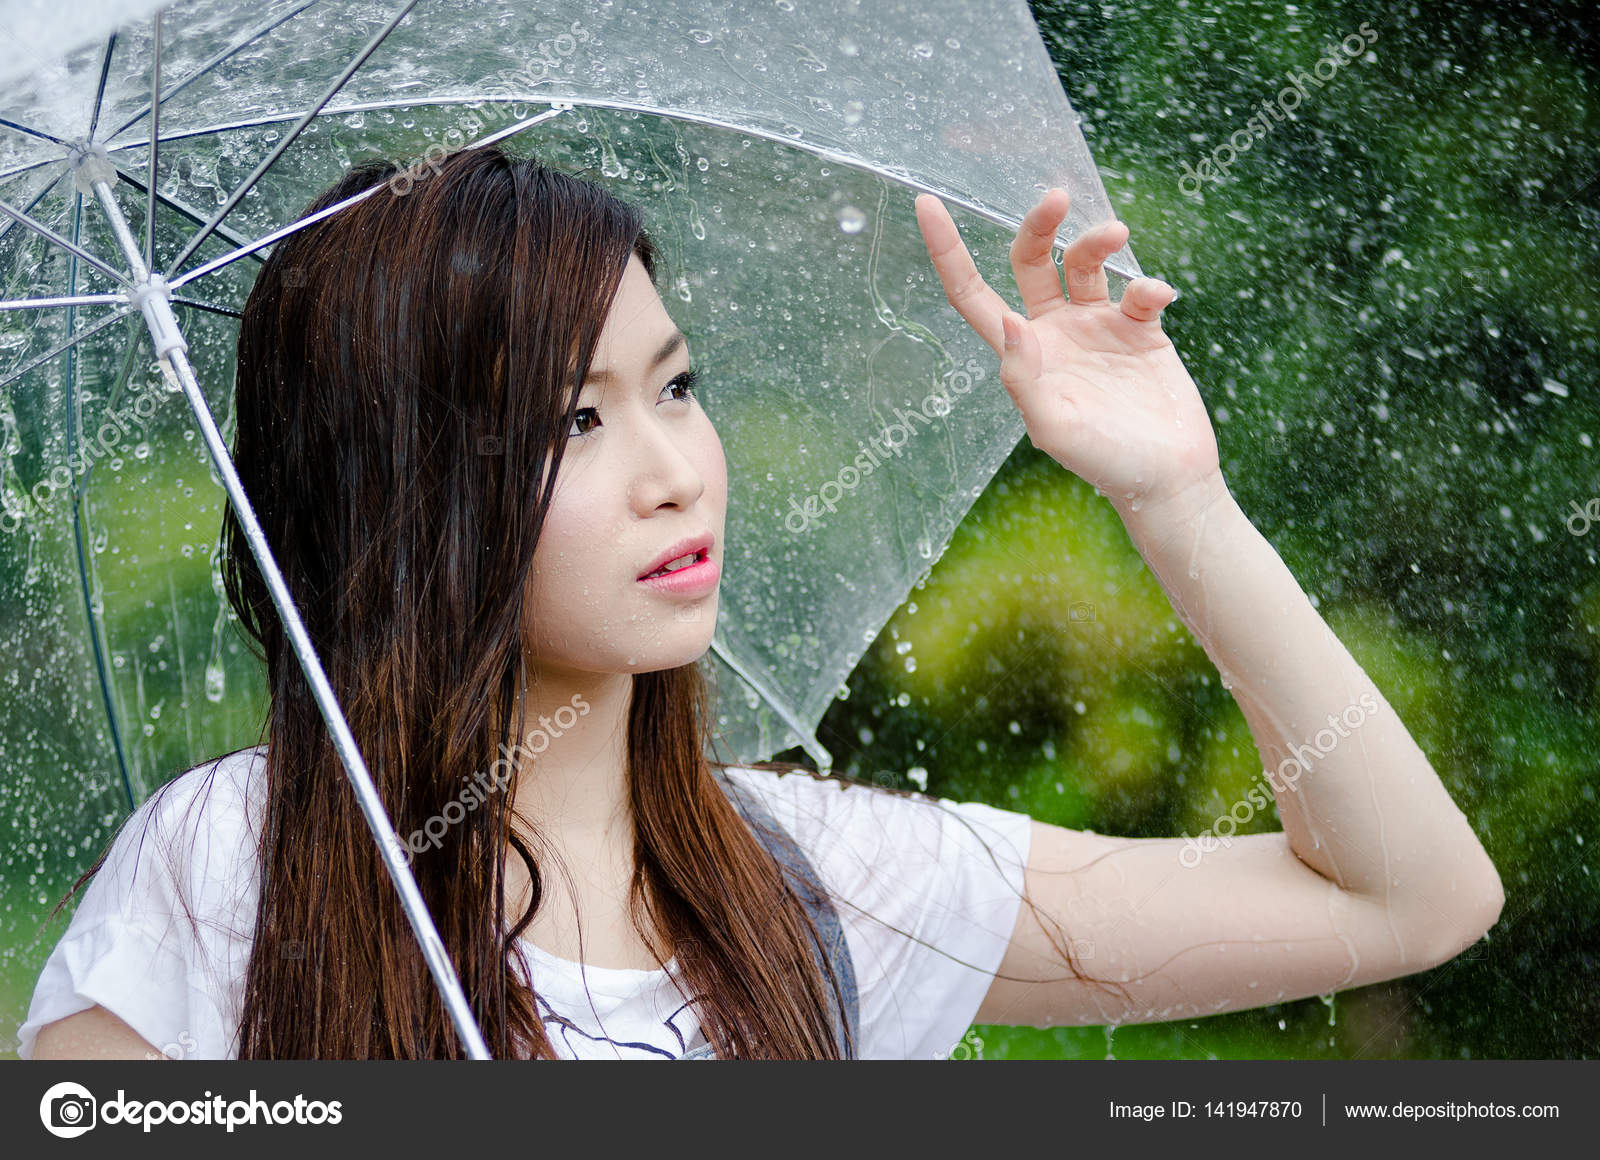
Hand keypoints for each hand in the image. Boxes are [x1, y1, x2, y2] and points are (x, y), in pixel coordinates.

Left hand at [914, 188, 1220, 510]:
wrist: (1165, 477)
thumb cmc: (1104, 461)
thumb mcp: (1052, 427)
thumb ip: (1024, 379)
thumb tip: (1010, 323)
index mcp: (1021, 353)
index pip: (973, 293)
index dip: (947, 251)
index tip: (926, 203)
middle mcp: (1054, 332)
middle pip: (1031, 261)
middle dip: (1038, 225)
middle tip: (1056, 196)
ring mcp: (1097, 326)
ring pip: (1085, 264)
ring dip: (1097, 240)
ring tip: (1115, 233)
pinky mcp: (1141, 329)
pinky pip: (1139, 291)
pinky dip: (1148, 285)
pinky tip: (1156, 297)